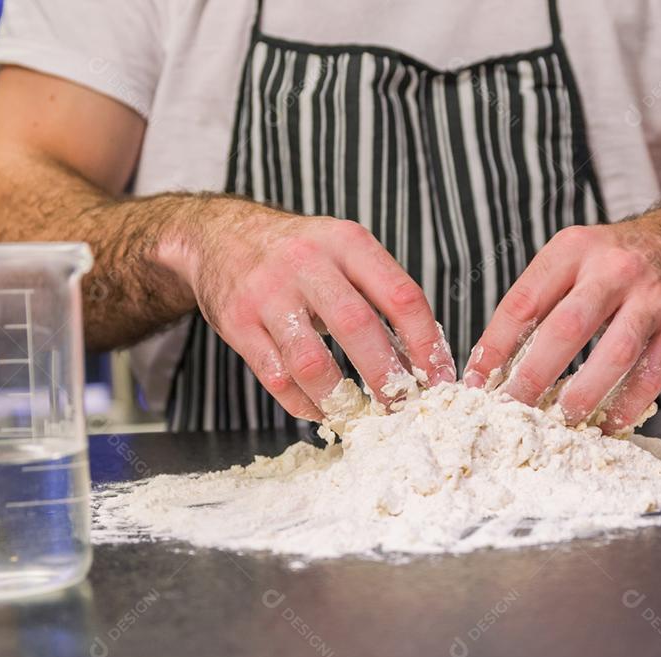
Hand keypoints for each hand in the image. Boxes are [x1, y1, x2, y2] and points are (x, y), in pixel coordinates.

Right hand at [158, 200, 455, 419]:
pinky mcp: (238, 324)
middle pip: (357, 327)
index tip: (440, 379)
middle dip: (387, 377)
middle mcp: (307, 264)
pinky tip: (322, 411)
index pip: (401, 295)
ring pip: (311, 362)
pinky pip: (276, 377)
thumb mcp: (342, 251)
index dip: (427, 343)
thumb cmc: (297, 252)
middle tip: (404, 408)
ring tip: (359, 416)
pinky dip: (304, 404)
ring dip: (341, 399)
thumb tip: (423, 359)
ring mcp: (268, 294)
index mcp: (346, 243)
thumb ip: (380, 294)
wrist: (219, 236)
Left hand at [463, 206, 660, 432]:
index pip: (524, 301)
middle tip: (511, 408)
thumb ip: (540, 298)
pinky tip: (608, 422)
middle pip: (566, 328)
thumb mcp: (574, 257)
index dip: (495, 344)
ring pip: (614, 352)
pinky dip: (628, 403)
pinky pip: (653, 372)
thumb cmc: (619, 259)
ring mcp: (652, 297)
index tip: (477, 379)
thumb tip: (495, 361)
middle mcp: (613, 269)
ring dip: (583, 393)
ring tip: (560, 420)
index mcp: (573, 250)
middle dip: (533, 375)